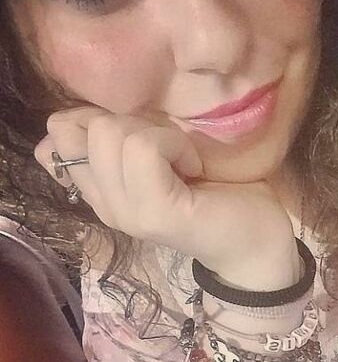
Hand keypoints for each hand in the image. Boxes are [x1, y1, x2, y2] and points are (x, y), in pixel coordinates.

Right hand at [35, 107, 297, 286]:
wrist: (259, 242)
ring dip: (159, 134)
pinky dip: (174, 145)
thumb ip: (120, 142)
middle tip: (171, 150)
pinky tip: (194, 166)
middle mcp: (104, 204)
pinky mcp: (155, 212)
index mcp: (101, 191)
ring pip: (111, 135)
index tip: (141, 134)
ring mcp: (126, 212)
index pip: (54, 142)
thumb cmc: (219, 190)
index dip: (93, 119)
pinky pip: (143, 149)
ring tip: (186, 160)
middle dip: (132, 122)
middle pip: (81, 127)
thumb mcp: (161, 156)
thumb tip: (62, 120)